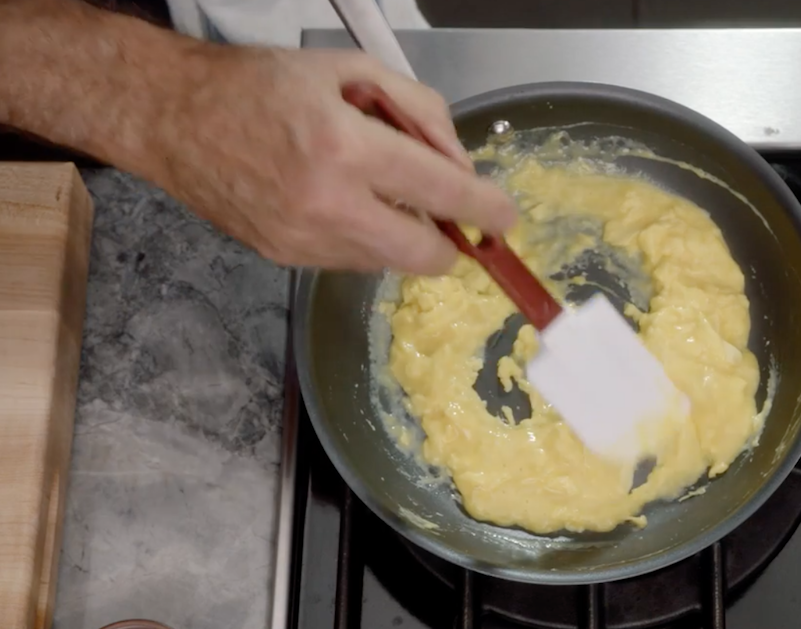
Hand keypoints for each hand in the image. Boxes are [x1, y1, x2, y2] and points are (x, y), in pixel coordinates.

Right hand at [149, 46, 515, 273]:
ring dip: (402, 236)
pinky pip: (352, 261)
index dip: (486, 210)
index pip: (441, 193)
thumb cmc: (260, 84)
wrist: (173, 118)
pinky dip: (365, 238)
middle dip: (449, 243)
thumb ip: (419, 112)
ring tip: (371, 188)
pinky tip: (340, 201)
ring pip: (389, 263)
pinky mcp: (285, 259)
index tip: (505, 220)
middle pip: (424, 256)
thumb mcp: (350, 72)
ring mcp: (303, 241)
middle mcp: (326, 205)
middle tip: (444, 213)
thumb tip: (459, 166)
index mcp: (344, 147)